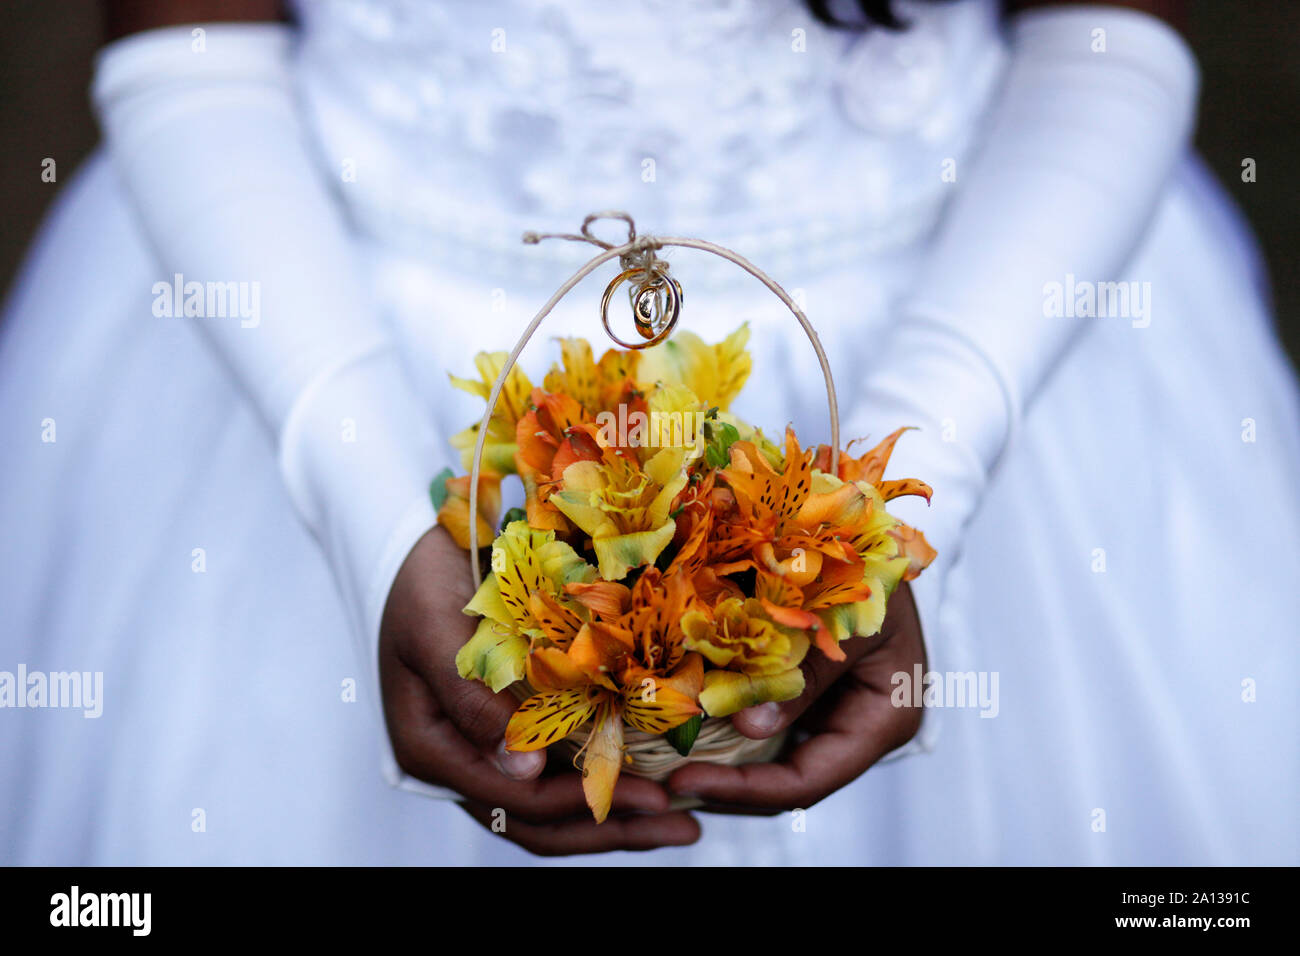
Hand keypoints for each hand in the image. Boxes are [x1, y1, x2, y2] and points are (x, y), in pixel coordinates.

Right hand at [379, 525, 700, 854]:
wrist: (413, 550)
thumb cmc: (417, 583)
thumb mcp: (433, 631)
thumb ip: (470, 699)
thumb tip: (523, 769)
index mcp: (432, 748)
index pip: (515, 801)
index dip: (583, 805)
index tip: (652, 797)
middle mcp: (460, 759)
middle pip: (538, 820)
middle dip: (611, 829)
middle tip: (683, 828)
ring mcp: (485, 747)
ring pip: (551, 806)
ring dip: (614, 816)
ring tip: (680, 821)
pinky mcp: (511, 725)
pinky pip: (558, 769)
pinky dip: (601, 777)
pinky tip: (653, 778)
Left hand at [667, 581, 925, 813]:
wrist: (864, 526)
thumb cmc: (870, 564)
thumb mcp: (841, 616)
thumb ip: (803, 672)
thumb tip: (749, 725)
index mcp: (885, 719)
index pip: (808, 780)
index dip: (744, 788)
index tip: (683, 780)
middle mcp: (858, 728)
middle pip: (784, 783)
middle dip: (723, 789)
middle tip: (658, 786)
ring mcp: (830, 712)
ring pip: (768, 760)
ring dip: (716, 766)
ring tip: (657, 770)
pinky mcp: (804, 692)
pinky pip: (759, 722)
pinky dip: (722, 728)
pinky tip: (678, 729)